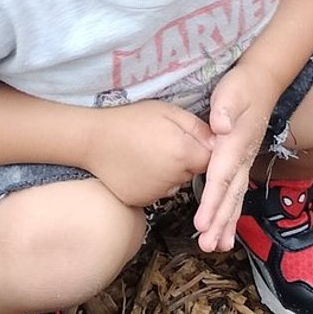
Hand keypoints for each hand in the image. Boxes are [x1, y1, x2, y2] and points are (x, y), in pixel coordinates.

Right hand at [84, 100, 213, 209]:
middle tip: (165, 142)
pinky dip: (154, 182)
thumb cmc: (130, 120)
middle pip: (193, 172)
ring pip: (176, 184)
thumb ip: (198, 127)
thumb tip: (220, 141)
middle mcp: (173, 178)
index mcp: (183, 153)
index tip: (194, 139)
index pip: (212, 159)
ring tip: (150, 152)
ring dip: (171, 173)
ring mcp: (156, 193)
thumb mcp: (168, 111)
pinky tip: (140, 166)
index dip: (204, 149)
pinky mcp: (141, 201)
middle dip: (187, 160)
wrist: (92, 139)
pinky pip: (158, 192)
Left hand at [195, 63, 274, 252]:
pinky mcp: (242, 164)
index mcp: (234, 145)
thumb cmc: (242, 87)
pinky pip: (237, 194)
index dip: (212, 202)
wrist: (263, 83)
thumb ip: (226, 108)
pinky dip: (232, 214)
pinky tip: (226, 231)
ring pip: (235, 199)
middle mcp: (241, 158)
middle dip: (219, 222)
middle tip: (207, 245)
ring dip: (226, 224)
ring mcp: (244, 163)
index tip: (202, 224)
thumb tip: (221, 127)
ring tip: (216, 246)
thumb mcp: (232, 91)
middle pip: (230, 196)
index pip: (221, 178)